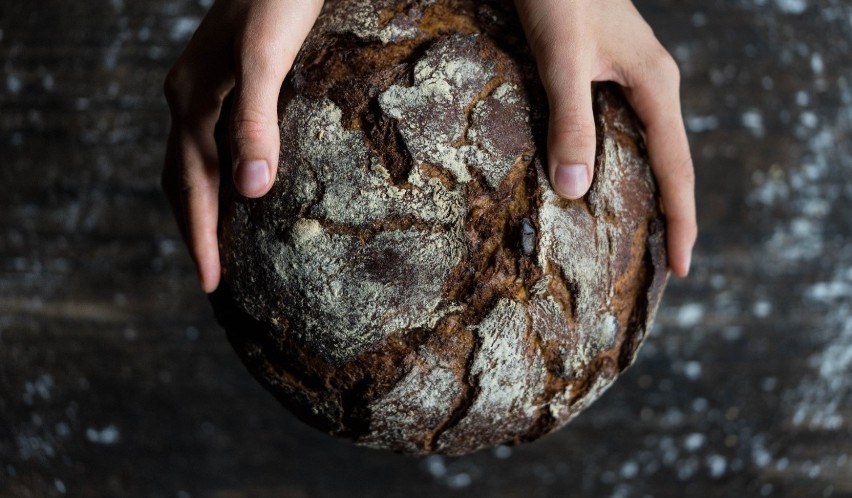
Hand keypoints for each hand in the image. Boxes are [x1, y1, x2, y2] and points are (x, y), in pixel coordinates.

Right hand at [162, 0, 323, 291]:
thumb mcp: (267, 56)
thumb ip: (254, 118)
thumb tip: (250, 190)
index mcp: (192, 101)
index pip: (191, 187)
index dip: (200, 238)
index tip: (211, 286)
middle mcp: (190, 99)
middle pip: (183, 181)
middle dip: (195, 232)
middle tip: (212, 281)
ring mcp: (205, 89)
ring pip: (194, 163)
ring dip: (203, 208)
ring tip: (220, 247)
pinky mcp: (227, 81)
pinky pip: (212, 143)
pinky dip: (219, 177)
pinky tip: (242, 187)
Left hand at [513, 0, 696, 276]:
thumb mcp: (562, 60)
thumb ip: (570, 120)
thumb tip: (575, 190)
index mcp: (655, 86)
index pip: (677, 169)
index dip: (681, 221)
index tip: (683, 269)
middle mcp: (651, 85)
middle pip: (669, 163)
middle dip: (669, 214)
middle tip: (662, 266)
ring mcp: (630, 78)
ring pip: (645, 148)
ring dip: (645, 192)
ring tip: (637, 236)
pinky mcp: (606, 72)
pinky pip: (621, 131)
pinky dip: (616, 164)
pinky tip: (599, 182)